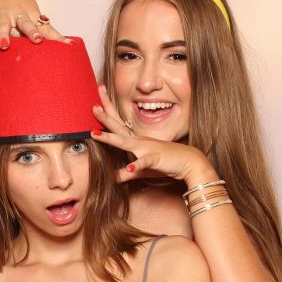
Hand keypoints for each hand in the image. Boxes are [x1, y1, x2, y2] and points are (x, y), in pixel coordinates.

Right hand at [0, 0, 68, 57]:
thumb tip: (58, 49)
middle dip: (32, 32)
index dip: (58, 38)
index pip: (48, 28)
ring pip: (4, 26)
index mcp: (34, 15)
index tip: (69, 46)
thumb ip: (41, 30)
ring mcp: (5, 16)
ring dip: (4, 36)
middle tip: (38, 40)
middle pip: (27, 24)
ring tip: (4, 46)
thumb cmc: (21, 1)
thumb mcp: (33, 13)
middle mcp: (20, 15)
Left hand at [91, 86, 216, 184]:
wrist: (189, 162)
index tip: (95, 103)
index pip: (118, 125)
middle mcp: (139, 141)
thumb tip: (114, 178)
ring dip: (110, 138)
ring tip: (95, 134)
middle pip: (118, 126)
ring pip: (125, 142)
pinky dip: (137, 165)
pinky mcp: (155, 159)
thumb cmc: (167, 163)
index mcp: (136, 141)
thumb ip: (128, 174)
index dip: (106, 115)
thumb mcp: (144, 170)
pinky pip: (145, 162)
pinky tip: (129, 168)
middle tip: (92, 104)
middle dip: (105, 115)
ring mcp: (147, 149)